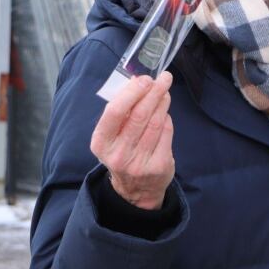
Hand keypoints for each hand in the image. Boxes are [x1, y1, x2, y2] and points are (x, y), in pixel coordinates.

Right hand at [90, 72, 174, 209]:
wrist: (136, 190)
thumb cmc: (123, 152)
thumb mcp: (113, 135)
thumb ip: (122, 110)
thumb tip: (137, 80)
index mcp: (101, 143)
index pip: (115, 112)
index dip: (132, 92)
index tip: (144, 79)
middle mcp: (118, 154)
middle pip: (139, 115)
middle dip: (153, 92)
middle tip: (163, 78)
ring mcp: (139, 162)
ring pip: (155, 123)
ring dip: (163, 102)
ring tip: (165, 91)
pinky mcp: (158, 166)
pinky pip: (166, 134)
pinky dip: (167, 119)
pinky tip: (165, 113)